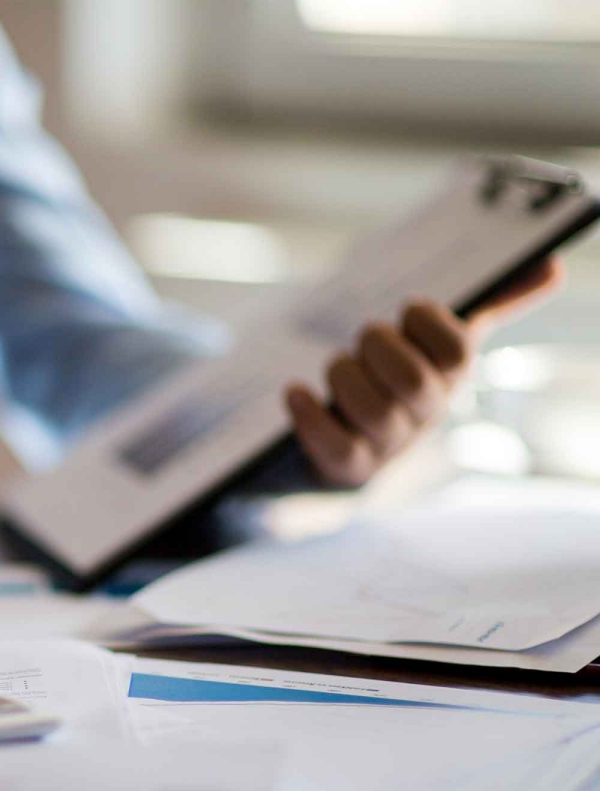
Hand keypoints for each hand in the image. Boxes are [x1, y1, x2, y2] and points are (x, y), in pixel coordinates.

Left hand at [285, 256, 563, 485]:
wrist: (351, 445)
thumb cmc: (396, 377)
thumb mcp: (438, 340)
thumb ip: (490, 303)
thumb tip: (553, 265)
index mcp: (450, 375)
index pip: (458, 351)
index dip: (430, 322)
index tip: (407, 308)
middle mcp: (425, 413)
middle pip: (414, 383)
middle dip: (380, 349)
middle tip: (364, 337)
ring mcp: (389, 444)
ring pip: (375, 415)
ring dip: (345, 378)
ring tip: (335, 366)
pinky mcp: (350, 467)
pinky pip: (336, 448)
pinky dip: (311, 417)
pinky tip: (295, 393)